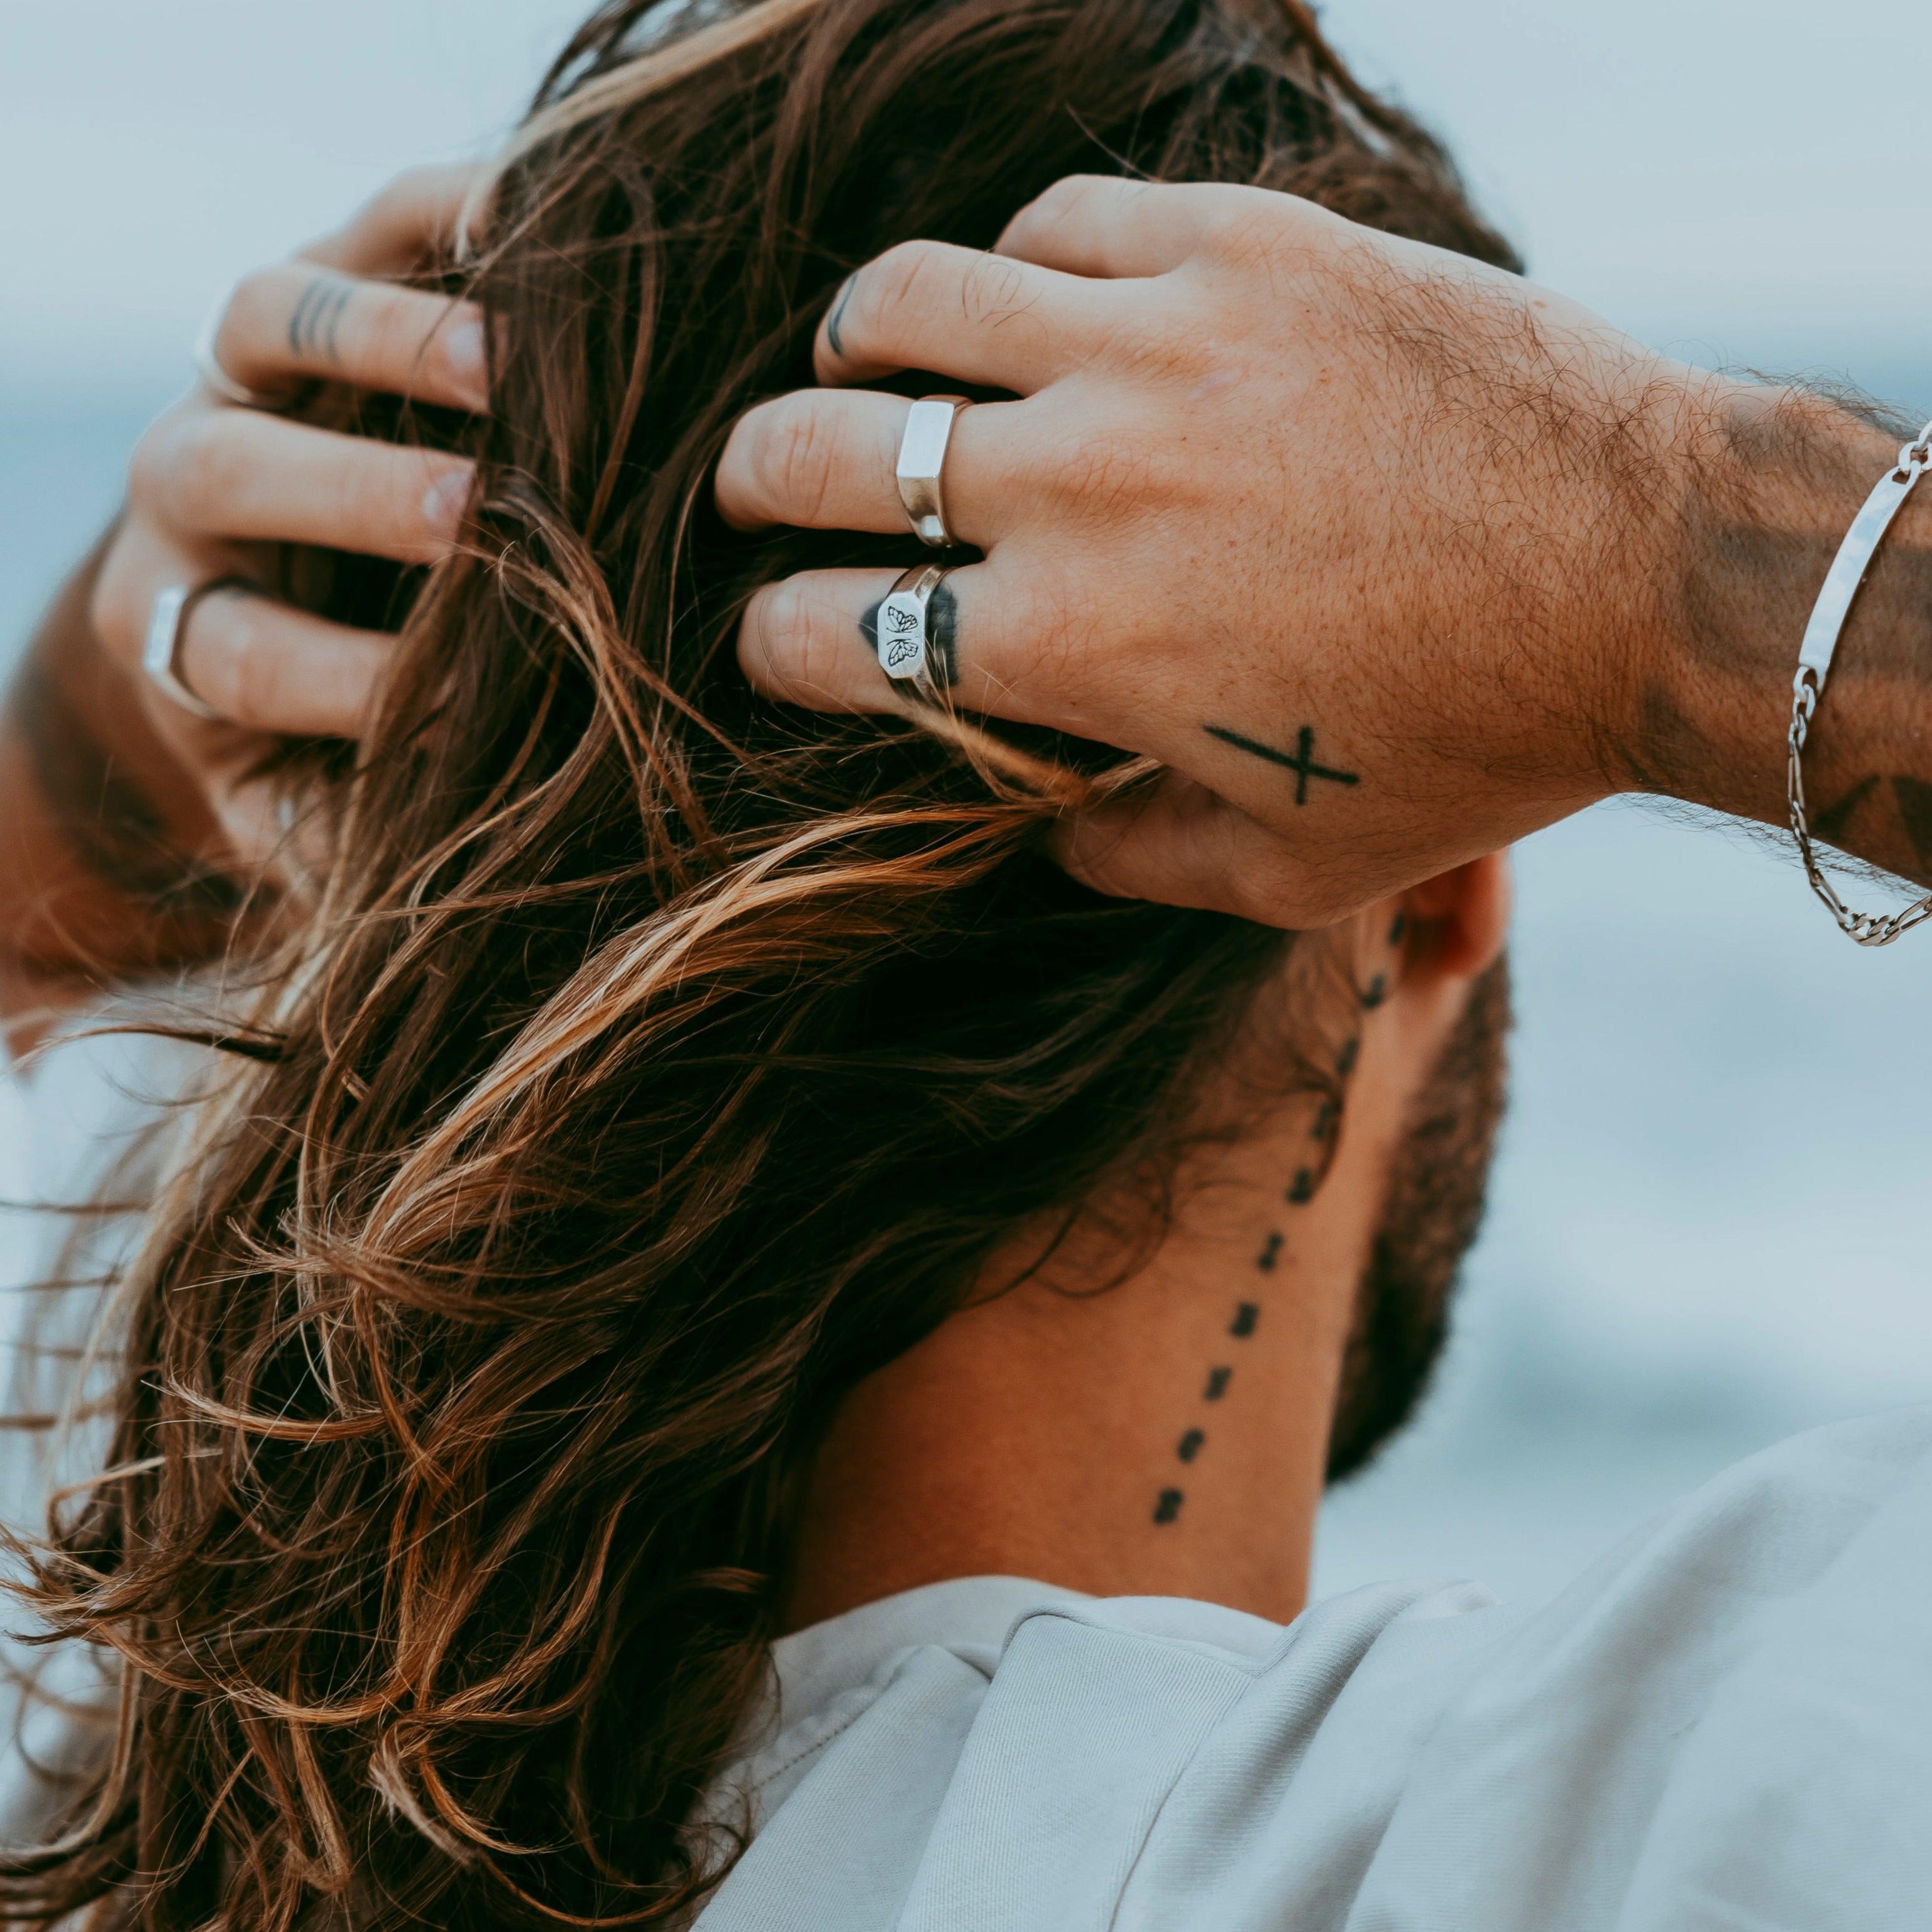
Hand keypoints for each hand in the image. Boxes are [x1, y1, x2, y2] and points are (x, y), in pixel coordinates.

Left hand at [86, 163, 486, 866]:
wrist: (274, 577)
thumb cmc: (319, 716)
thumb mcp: (307, 803)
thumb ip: (346, 846)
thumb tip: (420, 908)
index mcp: (183, 625)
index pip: (241, 650)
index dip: (342, 679)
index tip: (450, 704)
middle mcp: (195, 484)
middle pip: (223, 470)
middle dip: (347, 493)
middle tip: (471, 516)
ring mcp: (248, 368)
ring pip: (269, 321)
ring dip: (387, 340)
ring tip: (509, 369)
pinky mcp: (328, 279)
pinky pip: (369, 225)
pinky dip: (449, 215)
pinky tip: (541, 231)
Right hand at [719, 175, 1723, 926]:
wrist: (1650, 578)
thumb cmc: (1470, 746)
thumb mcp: (1283, 870)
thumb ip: (1123, 858)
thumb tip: (1035, 824)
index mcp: (1069, 649)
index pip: (833, 630)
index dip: (771, 641)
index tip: (771, 636)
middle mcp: (1078, 484)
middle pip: (822, 450)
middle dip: (752, 476)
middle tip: (749, 484)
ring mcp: (1156, 345)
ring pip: (912, 299)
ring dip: (853, 340)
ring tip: (852, 358)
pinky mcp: (1243, 247)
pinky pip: (1061, 222)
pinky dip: (1017, 264)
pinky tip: (1028, 298)